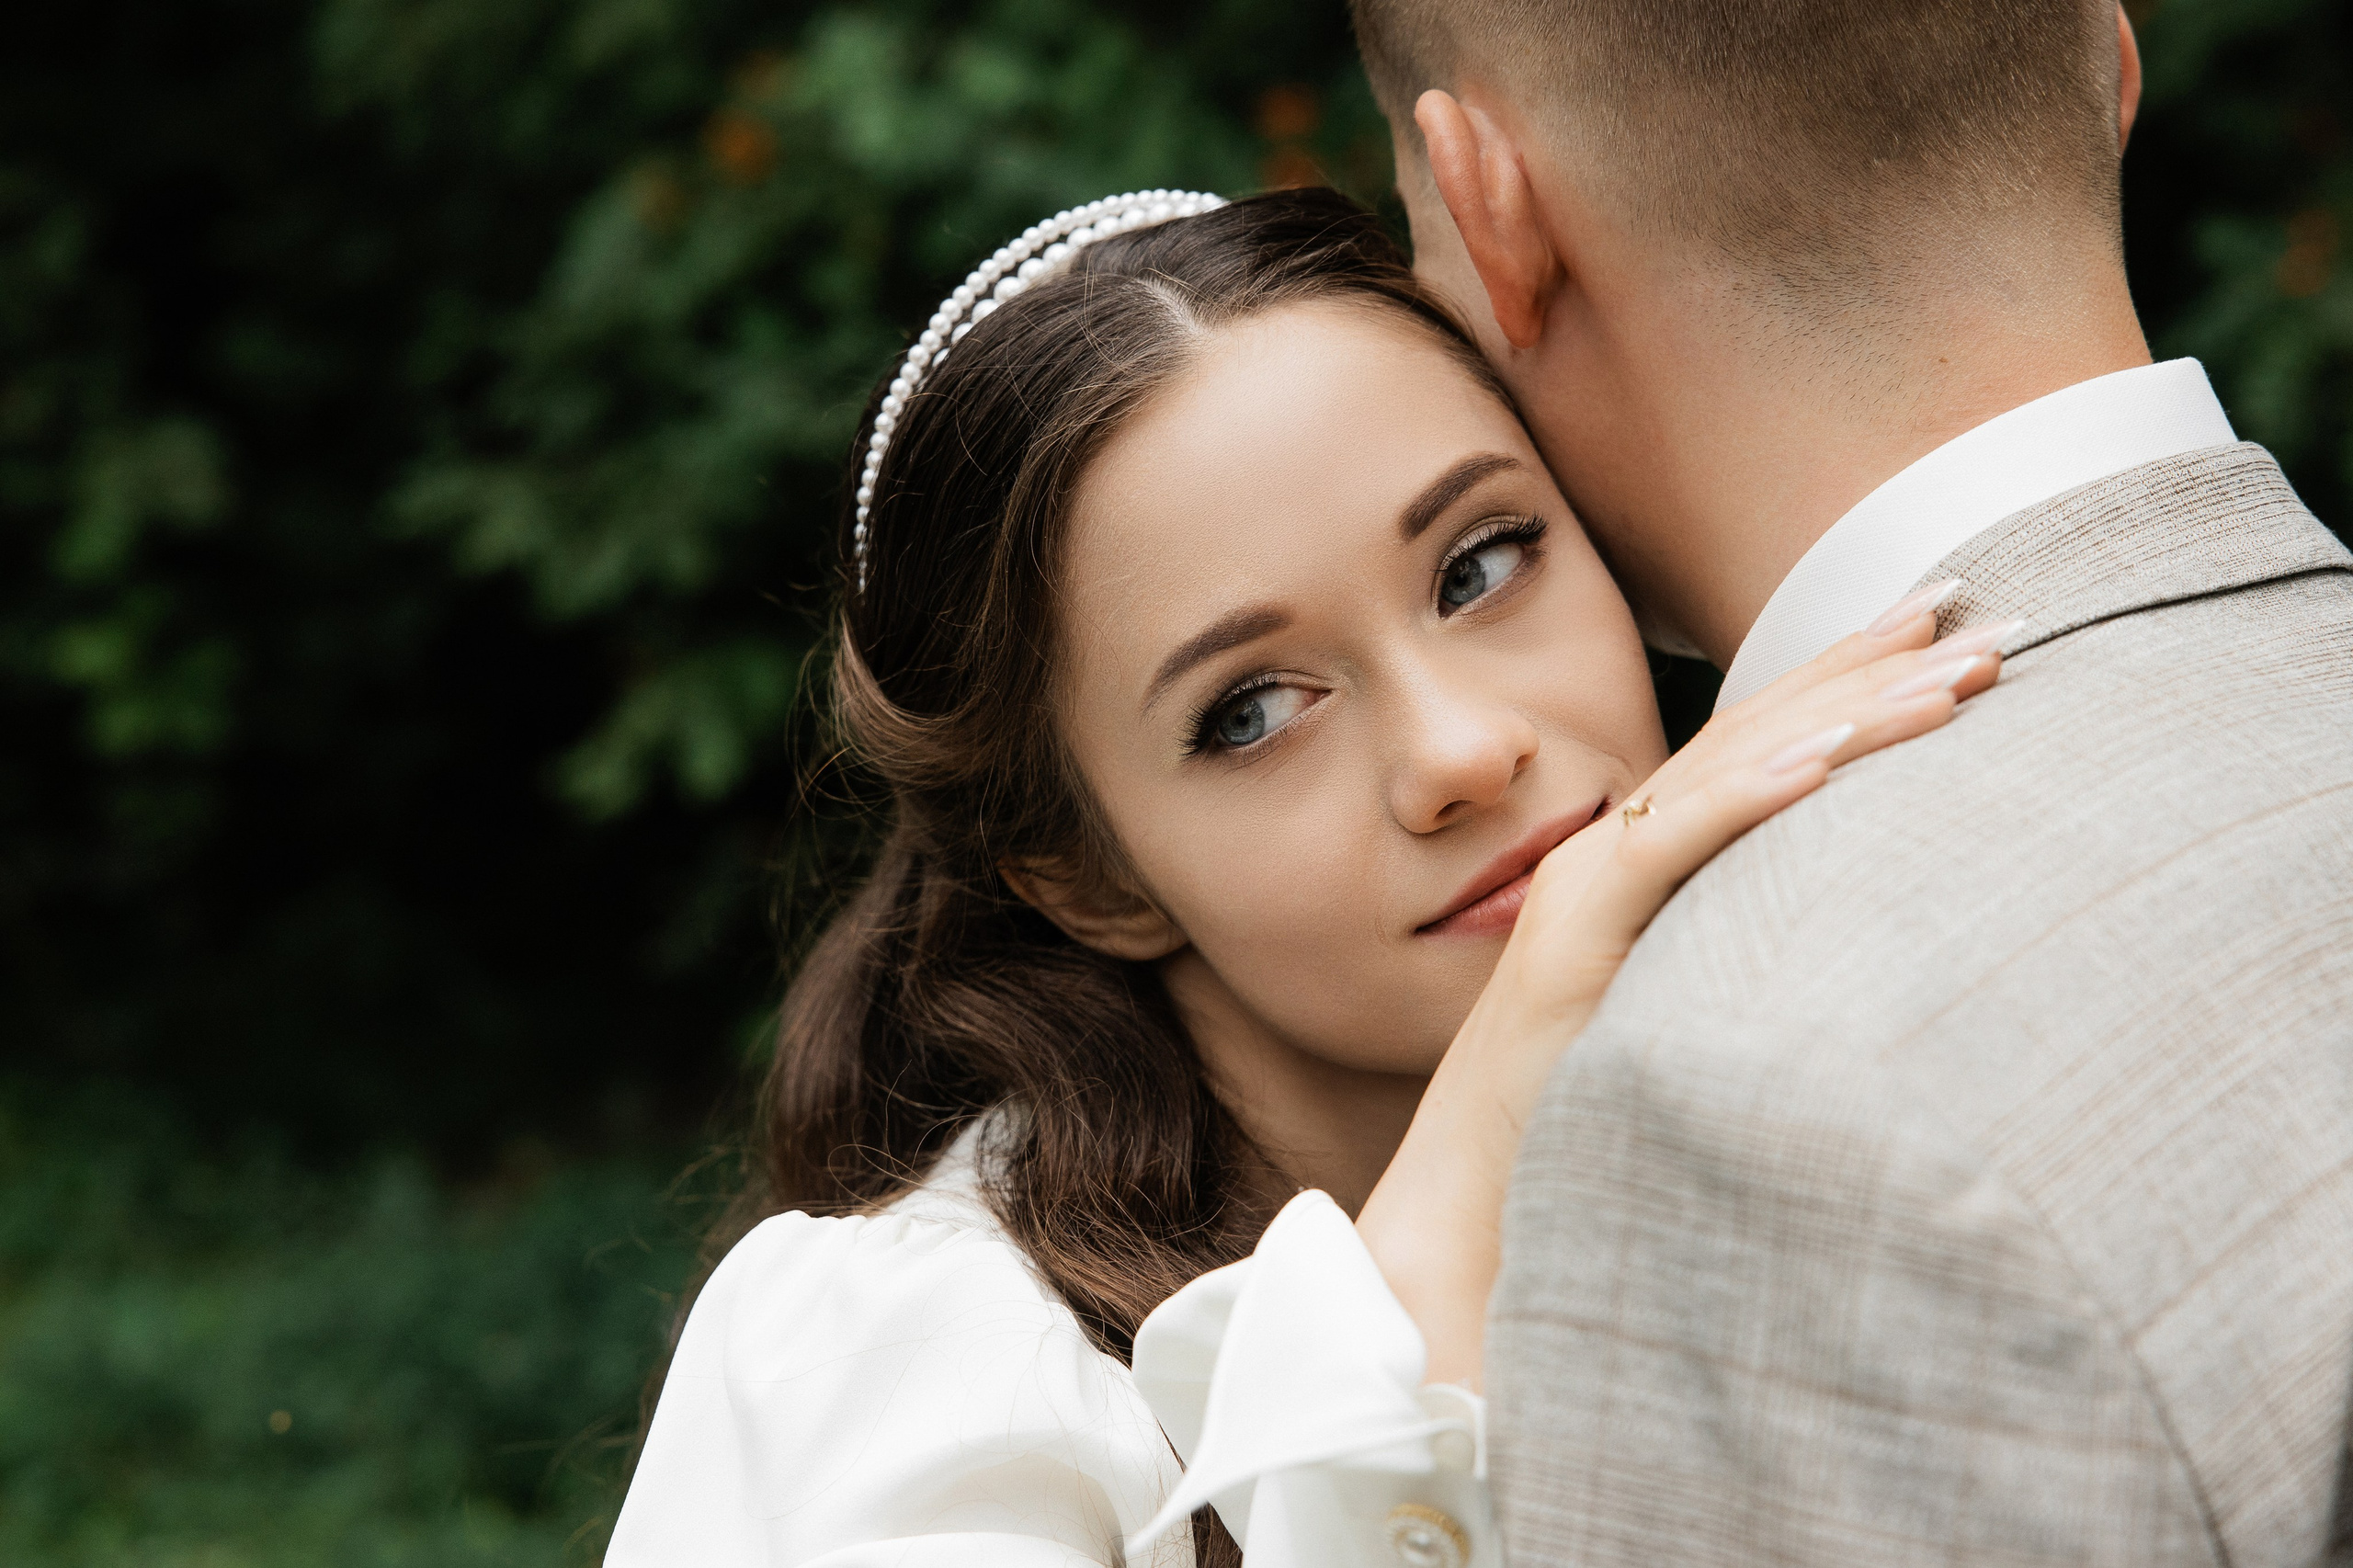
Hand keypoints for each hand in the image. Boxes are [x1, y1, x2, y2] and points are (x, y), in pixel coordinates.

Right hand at [1358, 583, 2014, 1386]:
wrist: (1471, 1201)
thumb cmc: (1577, 1123)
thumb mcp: (1686, 1019)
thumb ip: (1745, 960)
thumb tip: (1859, 953)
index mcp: (1643, 863)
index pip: (1761, 746)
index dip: (1849, 678)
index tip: (1941, 631)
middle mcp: (1614, 851)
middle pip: (1758, 733)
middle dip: (1871, 668)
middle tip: (1979, 617)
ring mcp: (1590, 883)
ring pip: (1731, 772)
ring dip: (1848, 717)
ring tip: (1949, 679)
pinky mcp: (1577, 931)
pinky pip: (1675, 846)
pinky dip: (1753, 796)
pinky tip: (1831, 761)